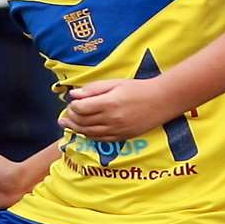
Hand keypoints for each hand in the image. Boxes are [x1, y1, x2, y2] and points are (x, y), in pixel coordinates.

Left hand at [59, 79, 175, 139]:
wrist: (160, 101)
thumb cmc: (137, 89)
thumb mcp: (114, 83)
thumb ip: (93, 89)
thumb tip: (73, 95)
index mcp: (108, 103)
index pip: (81, 109)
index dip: (72, 106)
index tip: (71, 102)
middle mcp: (111, 119)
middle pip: (82, 122)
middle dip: (70, 119)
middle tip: (64, 116)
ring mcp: (116, 130)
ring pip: (89, 133)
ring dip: (76, 129)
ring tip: (67, 125)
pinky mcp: (121, 137)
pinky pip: (100, 139)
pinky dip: (89, 136)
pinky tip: (83, 132)